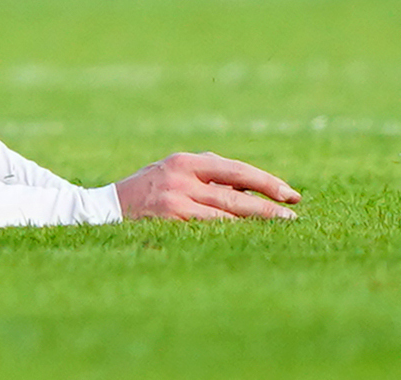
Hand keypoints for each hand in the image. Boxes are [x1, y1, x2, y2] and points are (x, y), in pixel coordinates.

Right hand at [113, 152, 299, 220]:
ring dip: (257, 222)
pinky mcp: (170, 221)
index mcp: (185, 161)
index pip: (235, 170)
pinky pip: (210, 229)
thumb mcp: (175, 173)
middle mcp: (181, 177)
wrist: (106, 209)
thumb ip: (208, 176)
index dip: (266, 182)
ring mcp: (175, 200)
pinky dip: (233, 233)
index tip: (290, 194)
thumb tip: (252, 193)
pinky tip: (249, 238)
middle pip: (236, 193)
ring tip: (281, 228)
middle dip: (268, 206)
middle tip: (294, 215)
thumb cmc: (148, 191)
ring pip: (227, 213)